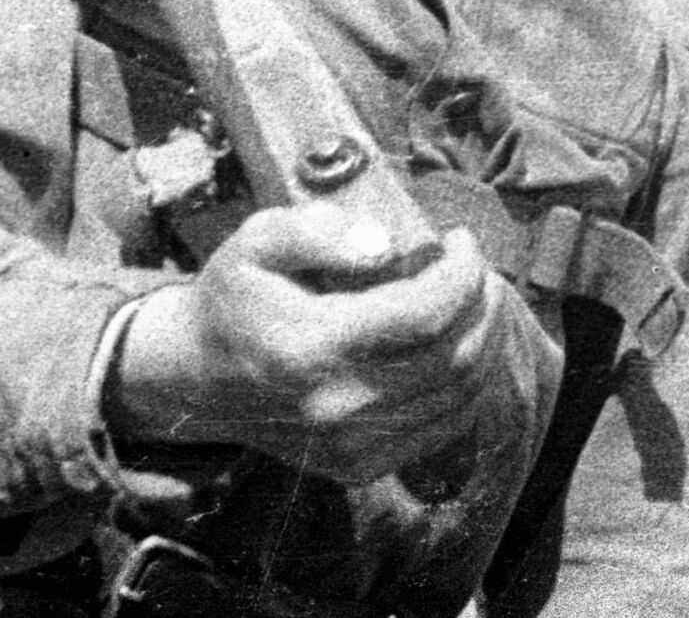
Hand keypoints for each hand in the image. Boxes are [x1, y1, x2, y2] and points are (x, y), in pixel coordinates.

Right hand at [107, 205, 508, 484]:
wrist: (195, 377)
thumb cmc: (236, 296)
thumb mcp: (258, 240)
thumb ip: (319, 230)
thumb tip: (385, 245)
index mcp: (311, 348)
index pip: (427, 313)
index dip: (463, 271)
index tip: (460, 238)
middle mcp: (336, 406)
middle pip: (455, 355)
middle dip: (485, 300)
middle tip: (477, 266)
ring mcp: (350, 445)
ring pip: (461, 394)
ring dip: (486, 338)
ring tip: (477, 298)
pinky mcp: (359, 465)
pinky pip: (444, 426)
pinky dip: (470, 382)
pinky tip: (459, 343)